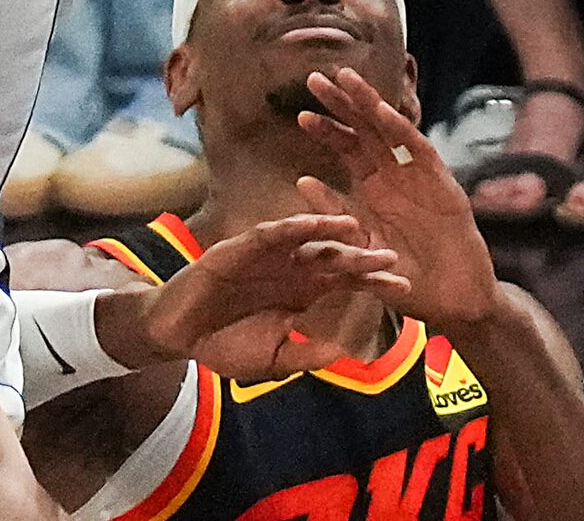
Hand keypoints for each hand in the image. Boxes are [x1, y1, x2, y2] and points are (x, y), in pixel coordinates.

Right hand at [130, 210, 408, 380]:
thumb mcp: (273, 360)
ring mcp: (267, 257)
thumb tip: (343, 353)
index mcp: (301, 293)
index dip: (372, 283)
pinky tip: (311, 223)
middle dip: (361, 258)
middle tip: (393, 257)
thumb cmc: (224, 346)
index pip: (344, 284)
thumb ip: (305, 355)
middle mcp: (290, 270)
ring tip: (358, 228)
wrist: (178, 335)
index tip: (405, 288)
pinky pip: (270, 234)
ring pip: (305, 239)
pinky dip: (291, 227)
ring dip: (330, 232)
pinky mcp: (241, 248)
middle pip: (333, 259)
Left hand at [293, 67, 503, 331]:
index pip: (346, 150)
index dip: (326, 130)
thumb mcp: (361, 245)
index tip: (301, 114)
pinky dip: (402, 131)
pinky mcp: (443, 184)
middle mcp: (394, 175)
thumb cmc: (406, 276)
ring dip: (369, 105)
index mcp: (372, 188)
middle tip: (315, 79)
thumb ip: (335, 213)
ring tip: (346, 80)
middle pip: (364, 130)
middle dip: (342, 104)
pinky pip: (420, 152)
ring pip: (390, 131)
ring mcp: (419, 176)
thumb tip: (302, 180)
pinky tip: (383, 113)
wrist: (451, 301)